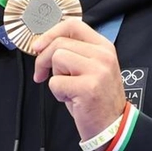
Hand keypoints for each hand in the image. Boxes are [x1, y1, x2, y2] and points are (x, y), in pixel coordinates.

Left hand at [31, 19, 126, 139]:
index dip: (50, 33)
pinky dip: (57, 93)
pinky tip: (72, 99)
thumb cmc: (96, 98)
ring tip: (68, 88)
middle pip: (59, 43)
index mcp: (104, 47)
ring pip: (57, 58)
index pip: (73, 25)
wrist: (113, 125)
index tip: (38, 46)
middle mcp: (103, 56)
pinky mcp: (88, 87)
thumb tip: (43, 43)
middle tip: (42, 74)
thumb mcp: (91, 68)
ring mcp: (97, 71)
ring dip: (55, 76)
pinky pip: (56, 82)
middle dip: (43, 59)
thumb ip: (75, 52)